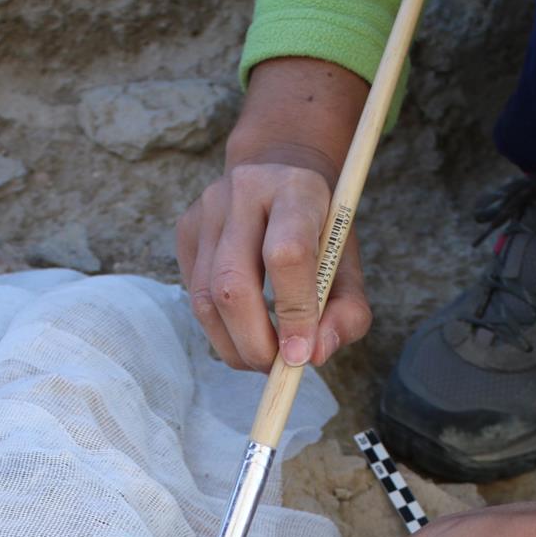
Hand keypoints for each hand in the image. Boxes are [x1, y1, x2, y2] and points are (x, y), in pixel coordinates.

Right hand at [177, 57, 371, 369]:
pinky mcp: (186, 229)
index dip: (293, 314)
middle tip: (275, 368)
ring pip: (204, 299)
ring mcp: (207, 210)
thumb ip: (347, 313)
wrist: (280, 168)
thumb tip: (313, 357)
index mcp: (297, 190)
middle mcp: (245, 192)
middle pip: (232, 285)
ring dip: (232, 345)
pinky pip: (194, 296)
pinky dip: (219, 328)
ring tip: (261, 356)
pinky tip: (243, 327)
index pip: (287, 256)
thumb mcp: (349, 264)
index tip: (299, 356)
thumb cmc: (320, 227)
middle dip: (253, 343)